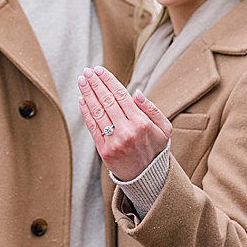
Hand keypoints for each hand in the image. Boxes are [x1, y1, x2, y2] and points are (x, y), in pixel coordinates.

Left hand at [78, 66, 172, 180]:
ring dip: (87, 94)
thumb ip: (152, 109)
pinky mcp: (104, 150)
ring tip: (82, 81)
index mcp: (142, 122)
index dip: (108, 81)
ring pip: (98, 112)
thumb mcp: (164, 128)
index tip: (99, 70)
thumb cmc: (156, 149)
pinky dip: (86, 112)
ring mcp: (114, 141)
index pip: (121, 95)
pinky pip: (93, 127)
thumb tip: (136, 93)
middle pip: (107, 101)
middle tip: (87, 71)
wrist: (148, 177)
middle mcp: (127, 130)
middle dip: (95, 84)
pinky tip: (82, 100)